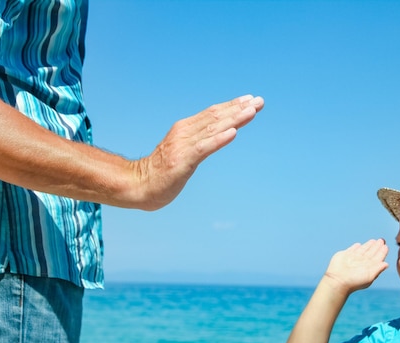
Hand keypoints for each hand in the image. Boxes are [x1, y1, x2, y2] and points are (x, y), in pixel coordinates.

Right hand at [134, 95, 263, 209]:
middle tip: (259, 101)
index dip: (232, 105)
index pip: (213, 113)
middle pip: (216, 117)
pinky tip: (233, 133)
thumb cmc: (162, 171)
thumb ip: (198, 141)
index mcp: (185, 129)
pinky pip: (204, 148)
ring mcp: (183, 146)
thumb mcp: (183, 151)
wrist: (139, 185)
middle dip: (239, 108)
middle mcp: (185, 133)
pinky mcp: (182, 161)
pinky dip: (219, 139)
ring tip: (251, 111)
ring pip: (213, 129)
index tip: (251, 100)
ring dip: (234, 119)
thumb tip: (218, 134)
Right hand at [323, 239, 388, 293]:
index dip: (382, 252)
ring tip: (373, 241)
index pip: (377, 257)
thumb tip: (386, 264)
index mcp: (369, 267)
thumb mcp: (370, 276)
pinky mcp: (344, 255)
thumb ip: (378, 269)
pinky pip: (351, 249)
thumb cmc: (354, 281)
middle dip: (376, 246)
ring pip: (362, 250)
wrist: (338, 280)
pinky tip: (358, 245)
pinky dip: (355, 247)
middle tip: (381, 240)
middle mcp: (362, 262)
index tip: (385, 246)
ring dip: (368, 245)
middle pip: (371, 252)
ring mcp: (353, 258)